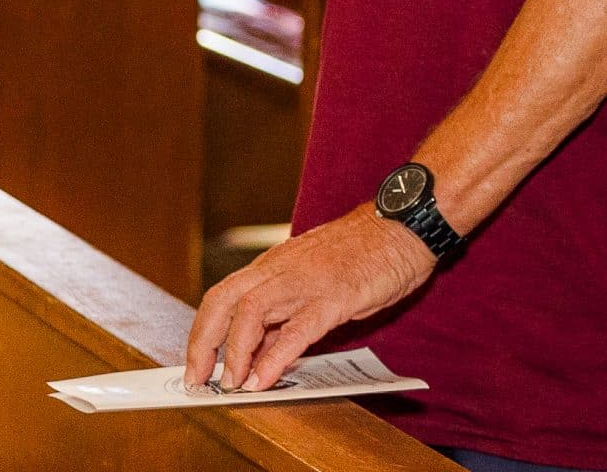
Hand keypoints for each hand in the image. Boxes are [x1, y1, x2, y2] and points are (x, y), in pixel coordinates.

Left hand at [183, 206, 433, 392]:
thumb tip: (265, 350)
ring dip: (234, 352)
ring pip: (250, 313)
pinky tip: (263, 380)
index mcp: (276, 263)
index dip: (204, 331)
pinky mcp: (335, 296)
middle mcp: (282, 269)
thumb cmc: (368, 250)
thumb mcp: (317, 278)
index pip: (224, 295)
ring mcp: (307, 281)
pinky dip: (273, 358)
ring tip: (231, 383)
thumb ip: (290, 311)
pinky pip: (295, 330)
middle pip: (223, 301)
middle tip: (199, 379)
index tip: (198, 362)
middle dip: (203, 343)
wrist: (407, 223)